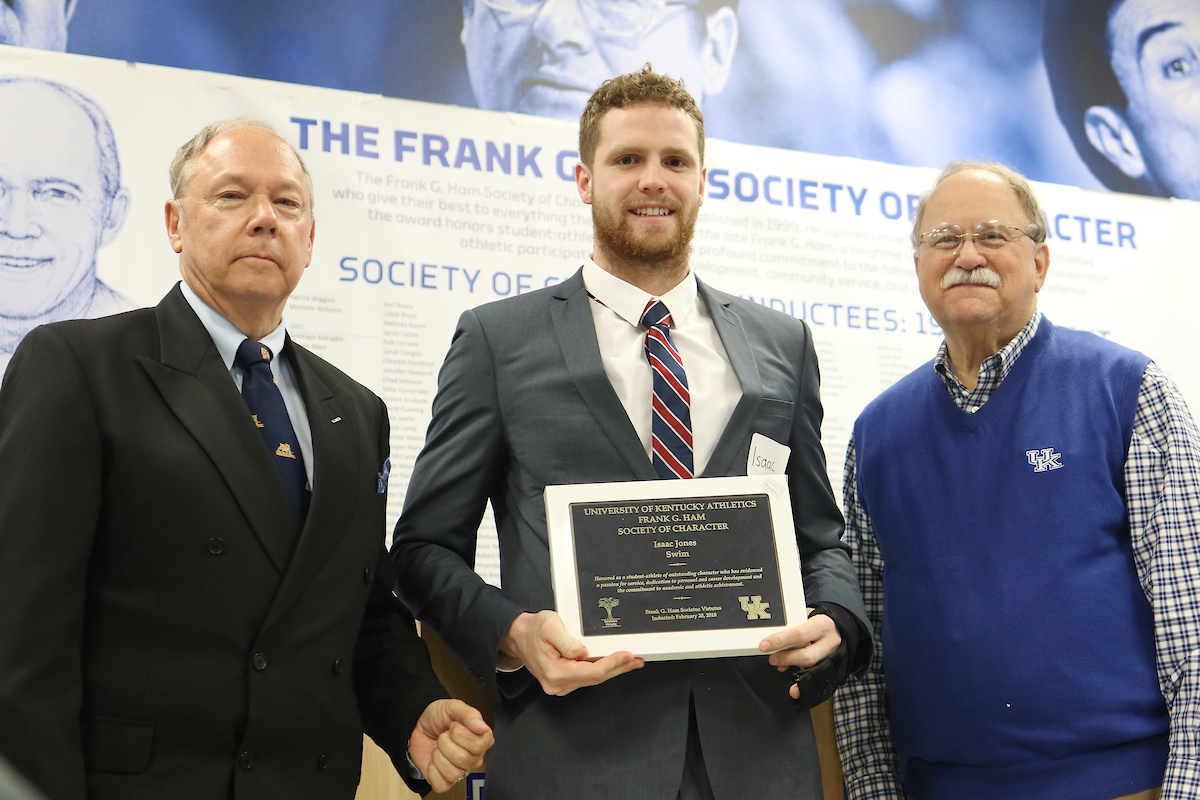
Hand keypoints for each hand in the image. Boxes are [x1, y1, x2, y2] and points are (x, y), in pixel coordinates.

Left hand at [409, 699, 492, 793]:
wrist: (419, 724)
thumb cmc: (439, 716)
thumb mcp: (453, 707)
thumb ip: (470, 715)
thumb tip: (482, 727)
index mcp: (481, 739)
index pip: (478, 745)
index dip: (460, 734)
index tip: (454, 726)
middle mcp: (474, 758)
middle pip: (462, 758)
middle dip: (445, 743)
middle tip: (443, 735)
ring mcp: (461, 770)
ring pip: (452, 773)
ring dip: (438, 756)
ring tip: (438, 748)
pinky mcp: (445, 781)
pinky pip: (442, 785)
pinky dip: (433, 772)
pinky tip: (433, 761)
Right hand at [499, 610, 643, 695]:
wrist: (519, 636)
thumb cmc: (533, 630)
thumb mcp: (550, 626)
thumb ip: (567, 642)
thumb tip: (584, 653)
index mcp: (554, 672)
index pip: (591, 672)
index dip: (612, 664)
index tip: (627, 655)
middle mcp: (558, 684)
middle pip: (595, 678)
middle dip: (618, 668)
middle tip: (637, 659)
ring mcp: (561, 684)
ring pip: (593, 678)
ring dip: (613, 669)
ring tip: (631, 661)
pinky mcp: (564, 680)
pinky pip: (587, 676)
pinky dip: (602, 669)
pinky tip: (614, 663)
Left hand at [759, 607, 841, 694]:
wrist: (841, 629)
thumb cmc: (820, 622)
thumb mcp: (808, 617)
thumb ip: (793, 628)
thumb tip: (773, 642)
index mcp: (823, 625)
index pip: (799, 634)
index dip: (780, 641)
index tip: (765, 645)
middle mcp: (830, 643)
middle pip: (806, 656)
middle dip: (785, 658)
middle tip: (772, 658)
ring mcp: (833, 657)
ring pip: (812, 668)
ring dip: (792, 669)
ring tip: (780, 665)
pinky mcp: (834, 668)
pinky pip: (818, 680)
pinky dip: (804, 686)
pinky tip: (795, 690)